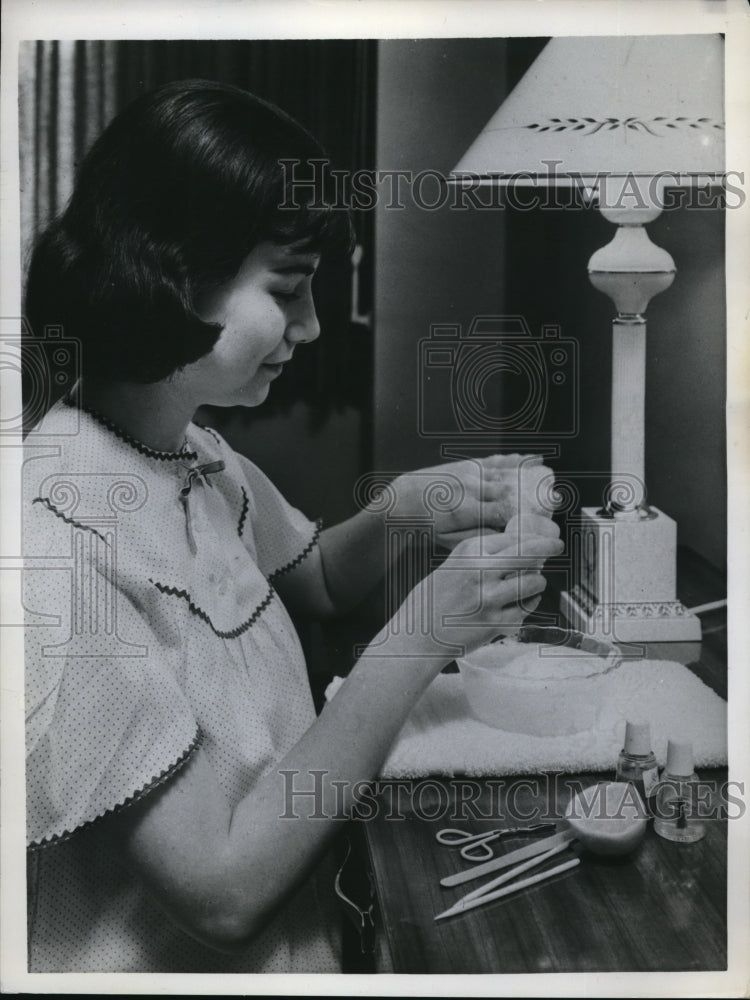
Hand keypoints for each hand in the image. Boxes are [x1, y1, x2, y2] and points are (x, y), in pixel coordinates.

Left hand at [389, 454, 554, 550]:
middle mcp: (469, 488)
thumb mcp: (448, 540)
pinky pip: (494, 461)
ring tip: (550, 474)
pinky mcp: (466, 465)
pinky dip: (513, 459)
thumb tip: (505, 538)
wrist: (402, 502)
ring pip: (503, 471)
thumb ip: (478, 538)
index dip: (524, 515)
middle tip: (556, 498)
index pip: (501, 512)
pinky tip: (529, 458)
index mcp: (465, 510)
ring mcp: (468, 474)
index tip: (543, 521)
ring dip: (528, 472)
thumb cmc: (425, 526)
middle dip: (533, 493)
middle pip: (508, 489)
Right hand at [394, 525, 562, 659]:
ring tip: (531, 582)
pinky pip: (527, 608)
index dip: (531, 536)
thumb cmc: (431, 602)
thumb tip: (515, 549)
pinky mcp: (496, 623)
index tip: (543, 537)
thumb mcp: (451, 566)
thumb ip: (479, 557)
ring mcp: (490, 598)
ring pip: (534, 581)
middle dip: (549, 546)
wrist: (418, 637)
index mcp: (467, 552)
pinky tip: (523, 602)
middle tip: (557, 545)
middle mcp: (480, 571)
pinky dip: (530, 603)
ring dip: (537, 581)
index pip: (511, 536)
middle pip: (529, 551)